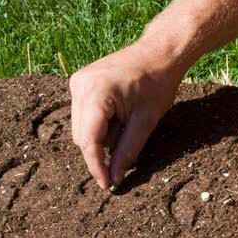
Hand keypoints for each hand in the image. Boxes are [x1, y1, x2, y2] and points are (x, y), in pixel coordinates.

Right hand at [70, 40, 184, 189]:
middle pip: (81, 136)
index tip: (107, 185)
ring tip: (126, 126)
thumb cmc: (158, 82)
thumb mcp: (146, 121)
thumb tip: (114, 178)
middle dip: (100, 152)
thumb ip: (128, 151)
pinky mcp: (80, 82)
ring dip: (100, 137)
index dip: (96, 166)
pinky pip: (83, 115)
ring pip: (80, 127)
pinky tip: (119, 117)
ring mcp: (77, 81)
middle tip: (123, 158)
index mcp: (96, 92)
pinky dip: (98, 124)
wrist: (159, 52)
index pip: (89, 140)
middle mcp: (80, 85)